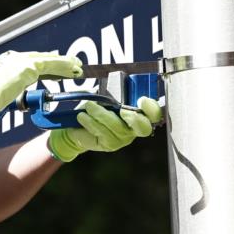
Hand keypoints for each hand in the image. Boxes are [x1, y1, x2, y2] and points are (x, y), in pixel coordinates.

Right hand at [0, 51, 82, 120]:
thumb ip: (10, 88)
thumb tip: (16, 92)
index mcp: (8, 61)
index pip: (32, 60)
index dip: (47, 63)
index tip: (57, 65)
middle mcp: (15, 57)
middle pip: (43, 58)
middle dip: (59, 61)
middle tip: (72, 63)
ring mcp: (21, 61)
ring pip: (49, 60)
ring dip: (65, 63)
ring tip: (78, 67)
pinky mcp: (28, 68)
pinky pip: (51, 65)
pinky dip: (64, 67)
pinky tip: (73, 69)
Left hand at [47, 97, 162, 161]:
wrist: (79, 123)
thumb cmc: (96, 107)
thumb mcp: (106, 96)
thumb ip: (114, 93)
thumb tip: (114, 88)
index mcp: (138, 113)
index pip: (154, 114)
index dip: (152, 108)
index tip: (142, 100)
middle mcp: (134, 128)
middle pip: (144, 128)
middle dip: (134, 118)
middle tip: (122, 109)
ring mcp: (123, 138)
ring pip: (117, 127)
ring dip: (101, 113)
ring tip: (88, 106)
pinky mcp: (110, 145)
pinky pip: (102, 132)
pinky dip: (90, 122)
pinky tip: (82, 116)